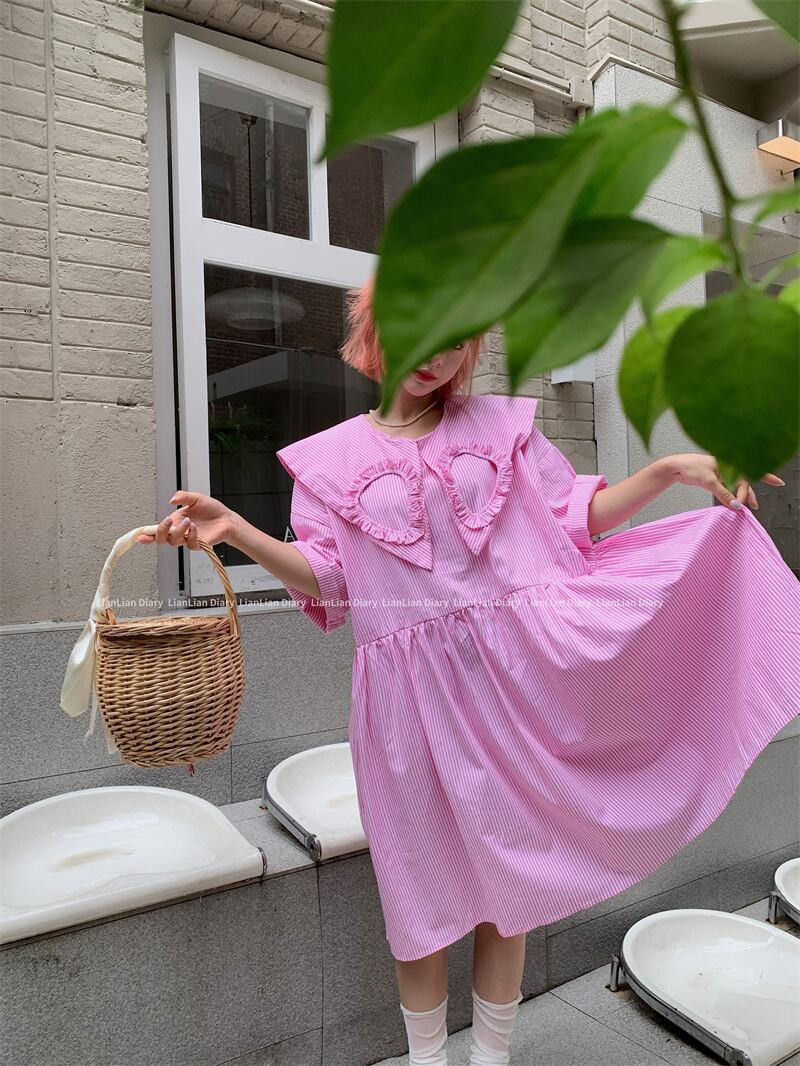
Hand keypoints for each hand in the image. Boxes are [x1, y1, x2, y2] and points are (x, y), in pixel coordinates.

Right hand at [135, 491, 239, 548]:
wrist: (227, 518)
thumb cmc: (212, 510)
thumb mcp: (196, 498)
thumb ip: (183, 496)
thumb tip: (171, 500)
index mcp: (175, 521)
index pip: (158, 529)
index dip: (147, 534)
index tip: (140, 535)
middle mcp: (180, 532)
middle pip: (162, 539)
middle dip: (161, 531)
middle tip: (168, 521)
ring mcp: (188, 539)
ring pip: (174, 542)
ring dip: (179, 531)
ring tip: (188, 521)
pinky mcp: (199, 544)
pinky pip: (190, 544)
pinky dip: (191, 535)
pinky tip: (195, 527)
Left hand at [664, 453, 784, 509]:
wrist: (675, 467)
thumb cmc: (691, 468)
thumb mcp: (709, 482)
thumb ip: (723, 494)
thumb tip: (736, 506)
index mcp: (729, 462)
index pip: (751, 470)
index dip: (767, 477)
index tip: (771, 489)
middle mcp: (728, 466)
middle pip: (744, 481)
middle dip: (749, 494)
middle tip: (753, 506)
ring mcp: (722, 472)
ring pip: (737, 485)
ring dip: (743, 496)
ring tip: (751, 507)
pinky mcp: (716, 478)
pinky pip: (729, 487)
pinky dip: (733, 495)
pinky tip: (735, 503)